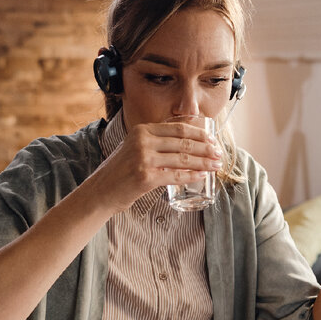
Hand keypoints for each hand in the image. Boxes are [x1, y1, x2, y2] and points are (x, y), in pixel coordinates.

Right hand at [86, 120, 223, 212]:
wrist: (101, 191)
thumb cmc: (121, 172)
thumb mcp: (135, 148)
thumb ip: (155, 143)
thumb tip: (187, 144)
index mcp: (142, 130)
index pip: (178, 128)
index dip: (199, 134)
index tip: (212, 140)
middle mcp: (143, 140)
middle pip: (184, 141)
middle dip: (206, 148)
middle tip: (219, 154)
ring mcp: (144, 158)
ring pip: (183, 158)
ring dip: (204, 162)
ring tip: (216, 165)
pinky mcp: (146, 177)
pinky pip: (176, 175)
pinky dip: (192, 176)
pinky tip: (202, 176)